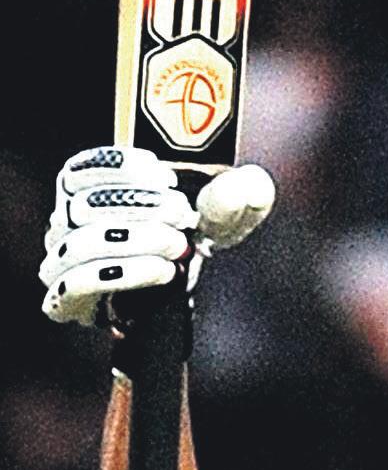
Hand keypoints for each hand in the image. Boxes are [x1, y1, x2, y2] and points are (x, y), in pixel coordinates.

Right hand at [38, 148, 275, 325]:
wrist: (179, 297)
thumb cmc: (191, 242)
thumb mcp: (224, 214)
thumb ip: (242, 194)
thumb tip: (243, 185)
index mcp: (87, 193)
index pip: (78, 171)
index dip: (117, 168)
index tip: (165, 176)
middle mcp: (65, 225)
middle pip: (82, 206)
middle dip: (137, 206)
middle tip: (182, 214)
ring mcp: (62, 263)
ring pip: (81, 245)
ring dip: (135, 242)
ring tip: (178, 246)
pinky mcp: (68, 301)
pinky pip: (77, 284)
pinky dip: (124, 275)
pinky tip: (162, 272)